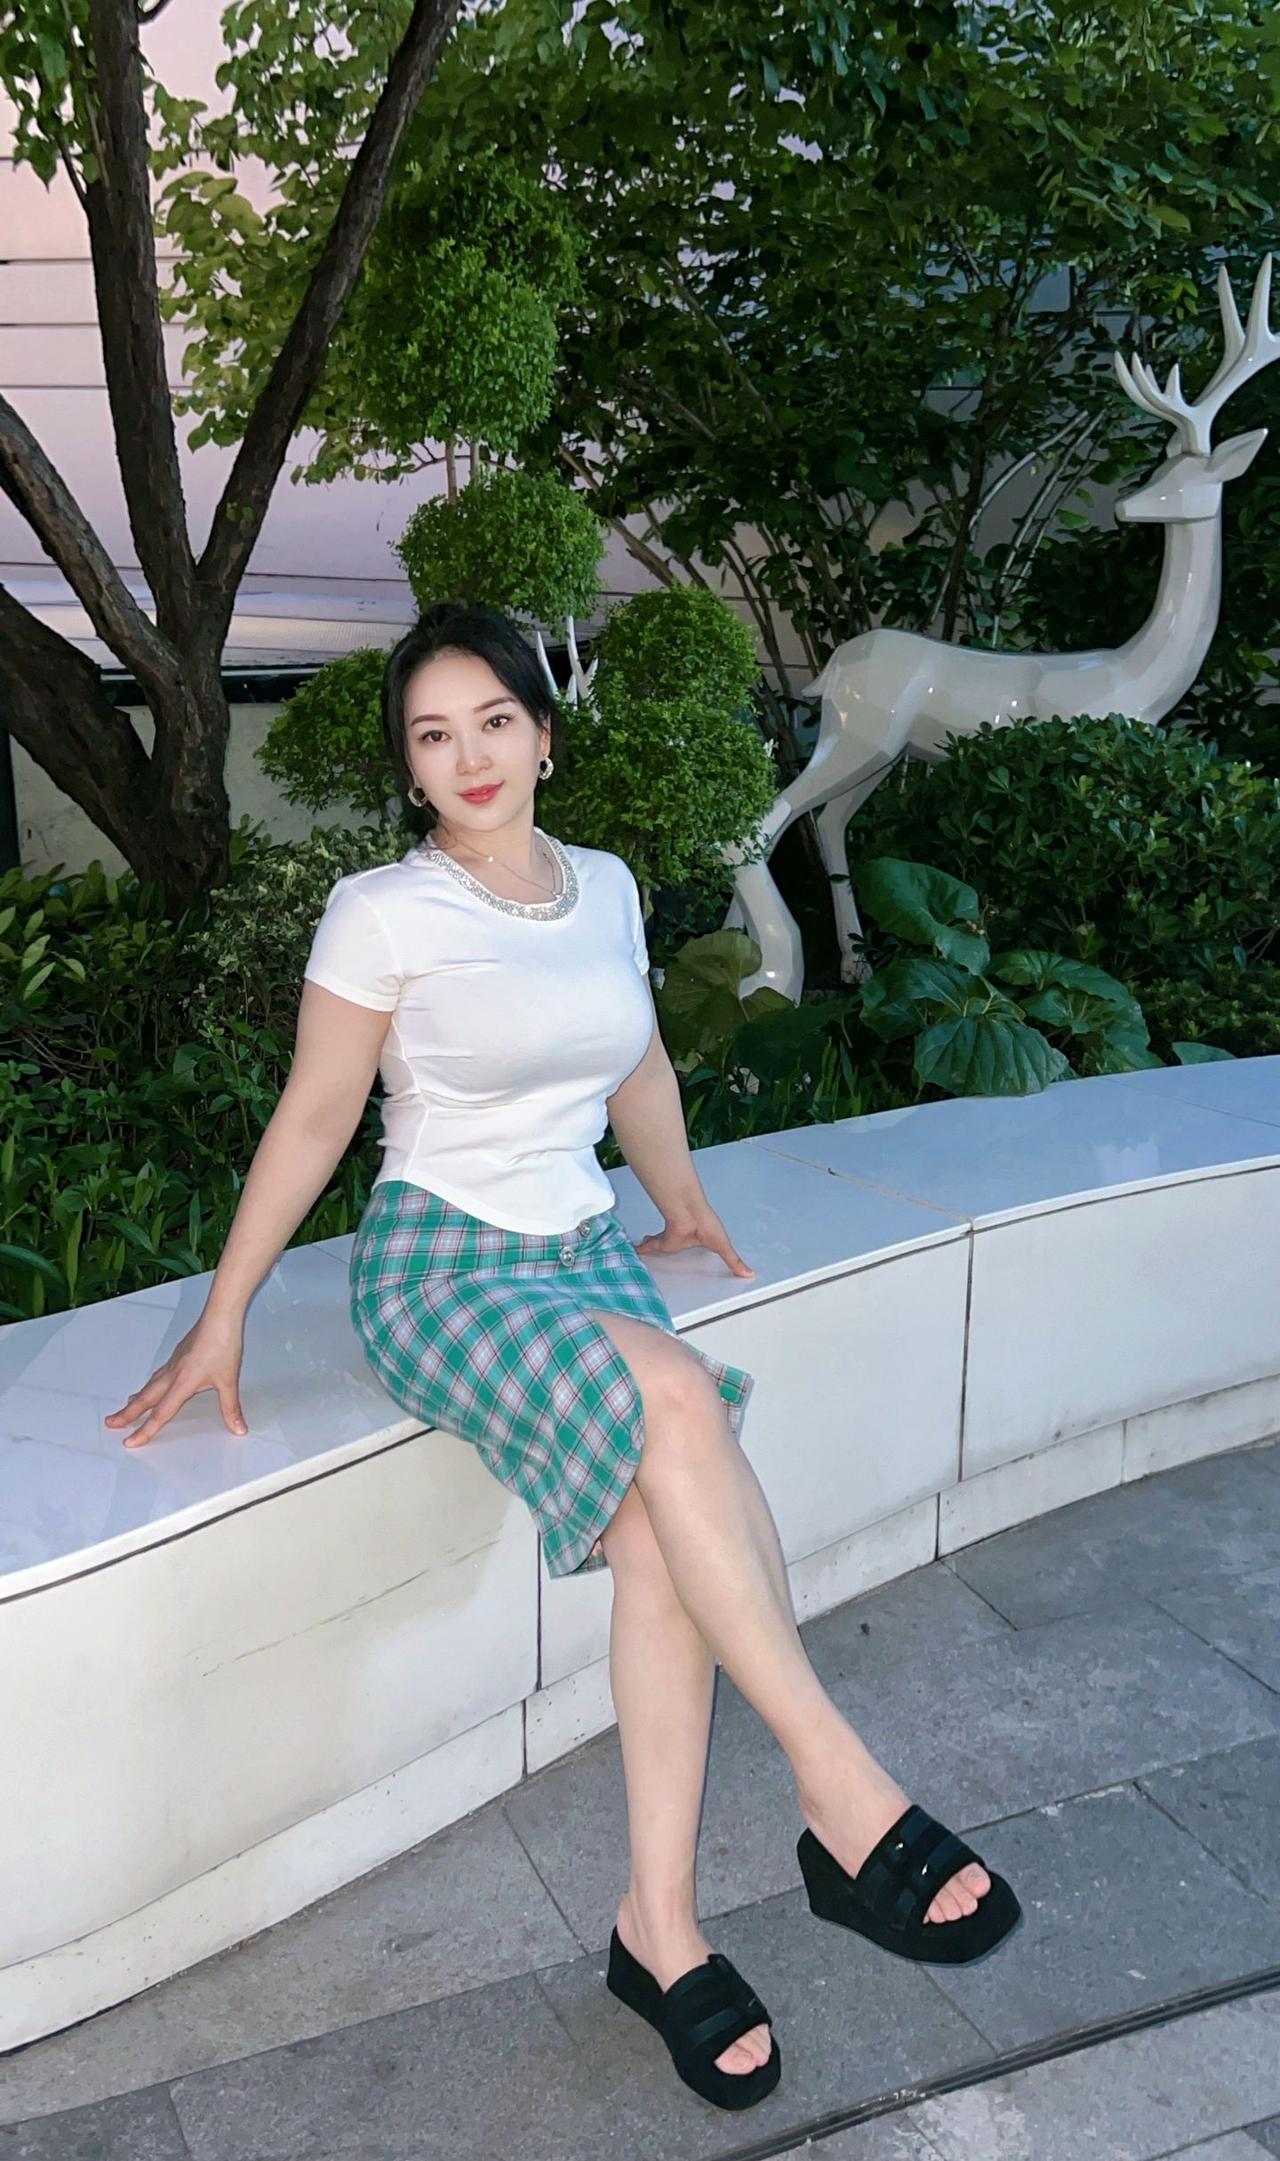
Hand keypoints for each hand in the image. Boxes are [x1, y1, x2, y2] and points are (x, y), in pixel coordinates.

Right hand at [104, 1312, 248, 1448]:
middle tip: (111, 1423)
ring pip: (149, 1386)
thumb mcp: (229, 1381)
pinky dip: (149, 1385)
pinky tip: (151, 1385)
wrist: (220, 1317)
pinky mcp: (177, 1355)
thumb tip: (237, 1427)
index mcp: (182, 1383)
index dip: (145, 1430)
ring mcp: (173, 1363)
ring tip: (126, 1408)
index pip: (160, 1413)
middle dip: (127, 1414)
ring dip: (136, 1399)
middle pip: (145, 1399)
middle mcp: (173, 1374)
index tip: (130, 1442)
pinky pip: (157, 1375)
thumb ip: (231, 1407)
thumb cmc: (223, 1343)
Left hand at [632, 1203, 754, 1277]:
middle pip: (672, 1242)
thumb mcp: (723, 1247)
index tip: (684, 1242)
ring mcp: (671, 1239)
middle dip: (664, 1242)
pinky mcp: (663, 1241)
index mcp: (697, 1238)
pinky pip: (650, 1247)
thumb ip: (734, 1261)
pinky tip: (637, 1250)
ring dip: (652, 1245)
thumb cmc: (706, 1223)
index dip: (686, 1243)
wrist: (691, 1214)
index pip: (690, 1243)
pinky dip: (644, 1249)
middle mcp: (682, 1238)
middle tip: (657, 1244)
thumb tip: (748, 1274)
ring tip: (643, 1247)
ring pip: (659, 1244)